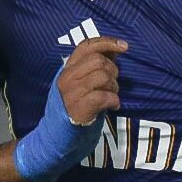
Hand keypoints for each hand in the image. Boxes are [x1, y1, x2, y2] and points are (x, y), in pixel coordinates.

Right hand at [13, 36, 127, 181]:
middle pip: (98, 60)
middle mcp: (67, 78)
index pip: (86, 46)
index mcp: (67, 69)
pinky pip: (103, 96)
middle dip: (113, 71)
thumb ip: (95, 66)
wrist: (57, 139)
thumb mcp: (81, 84)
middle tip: (113, 85)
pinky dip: (114, 100)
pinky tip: (113, 106)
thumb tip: (114, 49)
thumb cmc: (74, 109)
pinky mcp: (79, 108)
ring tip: (111, 96)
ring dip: (114, 87)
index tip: (124, 46)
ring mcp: (71, 93)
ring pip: (102, 76)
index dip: (107, 42)